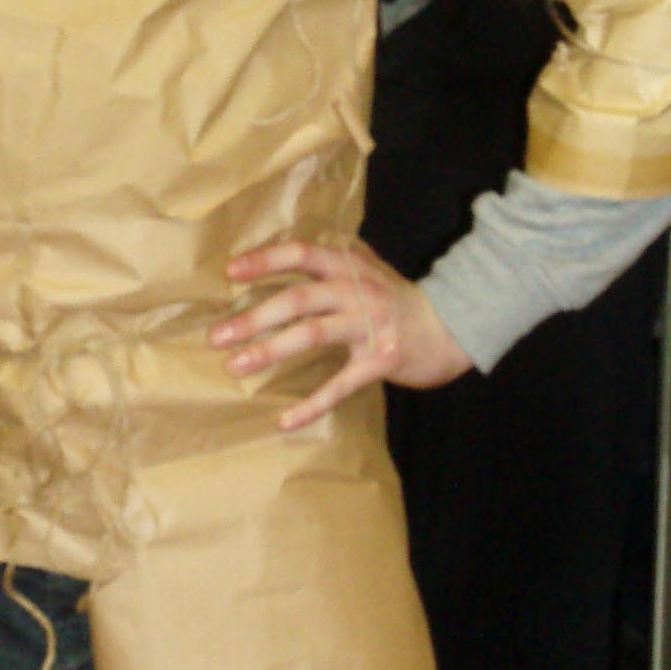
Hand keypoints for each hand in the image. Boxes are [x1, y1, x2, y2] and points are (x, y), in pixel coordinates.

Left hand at [209, 238, 472, 429]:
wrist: (453, 326)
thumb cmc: (398, 297)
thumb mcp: (369, 267)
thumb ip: (334, 258)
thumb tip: (286, 249)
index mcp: (349, 266)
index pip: (301, 254)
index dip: (265, 261)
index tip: (230, 272)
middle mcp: (356, 290)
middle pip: (298, 298)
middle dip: (254, 317)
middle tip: (217, 336)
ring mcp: (369, 325)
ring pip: (312, 334)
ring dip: (269, 351)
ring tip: (235, 366)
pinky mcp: (380, 360)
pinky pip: (340, 384)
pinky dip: (312, 404)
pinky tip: (286, 420)